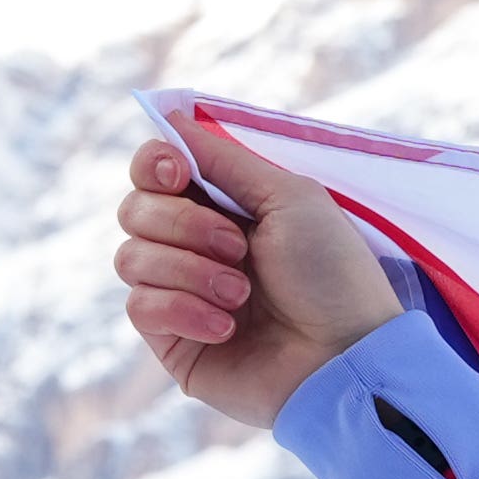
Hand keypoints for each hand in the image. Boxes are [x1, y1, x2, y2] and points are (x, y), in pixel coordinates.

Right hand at [116, 117, 403, 427]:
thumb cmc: (334, 278)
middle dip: (183, 224)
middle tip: (239, 248)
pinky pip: (139, 306)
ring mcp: (181, 293)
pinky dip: (183, 309)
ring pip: (131, 256)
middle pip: (135, 210)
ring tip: (241, 293)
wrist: (346, 359)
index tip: (175, 172)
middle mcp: (196, 247)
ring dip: (190, 270)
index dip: (153, 165)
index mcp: (224, 209)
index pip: (154, 172)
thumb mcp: (291, 199)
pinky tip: (228, 327)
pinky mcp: (172, 338)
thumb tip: (170, 118)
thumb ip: (225, 159)